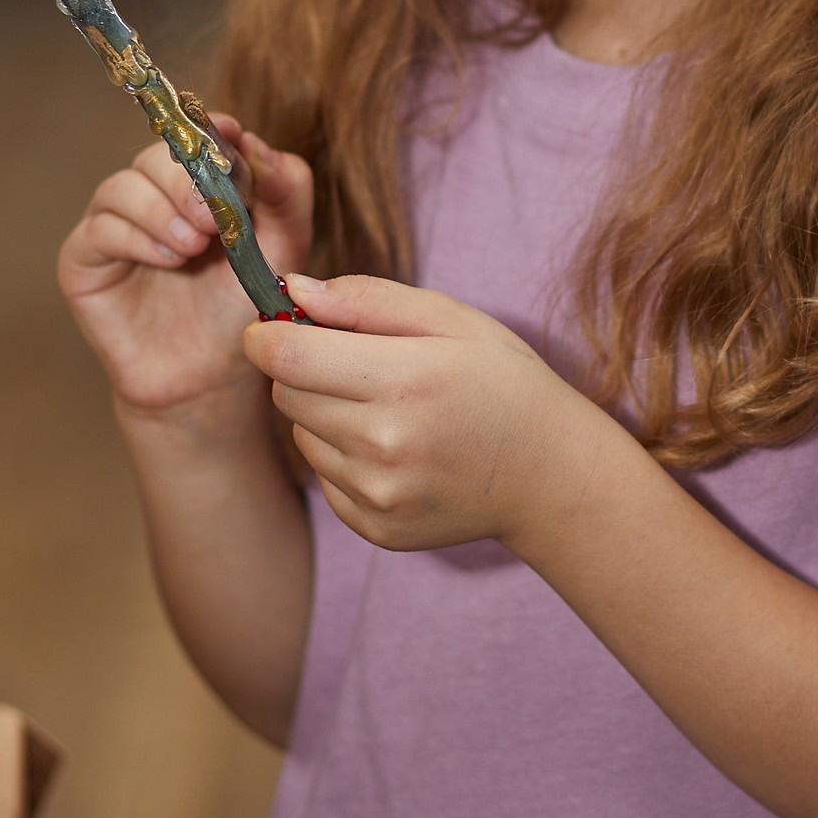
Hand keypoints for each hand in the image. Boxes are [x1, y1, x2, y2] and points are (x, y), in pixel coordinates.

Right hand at [60, 116, 313, 419]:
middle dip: (186, 179)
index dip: (211, 132)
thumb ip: (286, 193)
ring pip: (123, 186)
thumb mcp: (283, 247)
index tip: (229, 136)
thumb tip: (256, 142)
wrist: (210, 377)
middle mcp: (152, 194)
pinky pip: (99, 229)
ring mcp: (114, 223)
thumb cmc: (243, 308)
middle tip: (212, 217)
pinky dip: (135, 237)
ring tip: (193, 248)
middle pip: (157, 155)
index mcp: (199, 182)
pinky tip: (168, 260)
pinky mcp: (83, 259)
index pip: (197, 134)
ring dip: (161, 210)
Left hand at [243, 275, 606, 552]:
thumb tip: (294, 289)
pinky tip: (394, 450)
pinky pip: (324, 478)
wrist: (550, 475)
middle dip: (303, 369)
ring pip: (302, 437)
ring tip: (386, 409)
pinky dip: (343, 457)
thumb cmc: (503, 382)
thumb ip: (368, 299)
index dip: (267, 334)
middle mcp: (385, 444)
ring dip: (324, 414)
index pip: (288, 356)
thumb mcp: (452, 319)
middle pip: (287, 395)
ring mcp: (378, 494)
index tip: (274, 325)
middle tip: (354, 364)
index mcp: (405, 380)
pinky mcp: (375, 527)